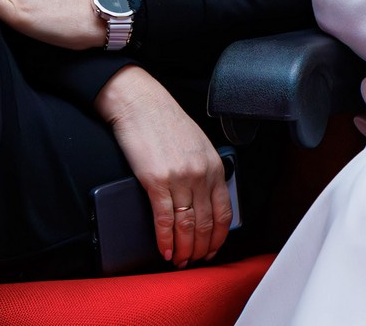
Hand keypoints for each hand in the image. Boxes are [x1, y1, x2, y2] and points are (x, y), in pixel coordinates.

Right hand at [97, 66, 232, 267]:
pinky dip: (165, 239)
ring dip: (184, 249)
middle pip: (206, 223)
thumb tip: (204, 200)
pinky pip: (164, 219)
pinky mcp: (156, 181)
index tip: (212, 249)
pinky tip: (165, 250)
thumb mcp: (198, 145)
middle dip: (201, 248)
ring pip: (187, 225)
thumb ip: (205, 171)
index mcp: (215, 166)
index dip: (219, 237)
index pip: (224, 212)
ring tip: (180, 261)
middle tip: (194, 261)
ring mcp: (179, 179)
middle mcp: (201, 174)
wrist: (141, 103)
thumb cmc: (166, 122)